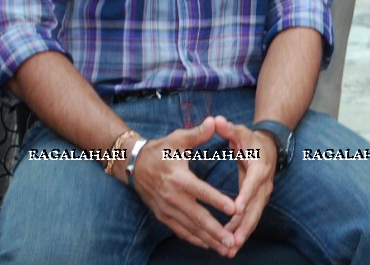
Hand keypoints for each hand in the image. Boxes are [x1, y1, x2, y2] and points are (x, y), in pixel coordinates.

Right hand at [126, 117, 238, 255]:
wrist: (134, 165)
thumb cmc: (161, 150)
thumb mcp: (178, 139)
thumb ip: (197, 134)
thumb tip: (213, 122)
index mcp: (179, 178)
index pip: (201, 192)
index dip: (218, 201)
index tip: (234, 209)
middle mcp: (173, 197)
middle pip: (197, 217)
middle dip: (216, 230)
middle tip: (232, 241)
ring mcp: (167, 210)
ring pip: (190, 228)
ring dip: (208, 239)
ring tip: (226, 248)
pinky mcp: (163, 216)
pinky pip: (180, 231)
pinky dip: (194, 239)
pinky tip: (208, 245)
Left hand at [212, 116, 275, 251]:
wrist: (268, 146)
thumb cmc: (250, 139)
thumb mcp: (240, 132)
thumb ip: (228, 128)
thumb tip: (217, 120)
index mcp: (259, 167)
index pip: (252, 183)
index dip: (244, 196)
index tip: (235, 209)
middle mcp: (264, 184)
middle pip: (255, 207)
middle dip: (243, 225)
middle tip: (232, 241)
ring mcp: (263, 194)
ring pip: (254, 216)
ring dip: (243, 233)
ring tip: (230, 250)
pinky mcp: (259, 201)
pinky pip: (251, 218)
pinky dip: (243, 231)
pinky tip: (232, 244)